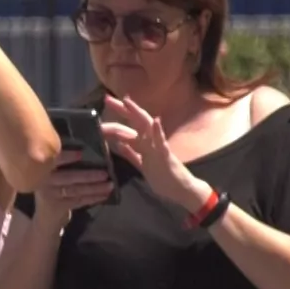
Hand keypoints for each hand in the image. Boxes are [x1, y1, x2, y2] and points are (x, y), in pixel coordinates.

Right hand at [31, 152, 116, 227]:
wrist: (44, 214)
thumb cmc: (53, 184)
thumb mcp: (52, 168)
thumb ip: (62, 157)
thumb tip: (85, 143)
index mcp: (44, 166)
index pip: (56, 159)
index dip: (68, 157)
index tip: (81, 153)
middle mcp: (45, 180)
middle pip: (69, 177)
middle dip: (89, 176)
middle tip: (105, 173)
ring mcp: (51, 194)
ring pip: (76, 190)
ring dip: (94, 188)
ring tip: (110, 185)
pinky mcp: (58, 206)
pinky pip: (78, 201)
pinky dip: (92, 198)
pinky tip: (104, 195)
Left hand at [100, 94, 208, 211]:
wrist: (183, 190)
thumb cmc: (164, 178)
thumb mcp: (143, 166)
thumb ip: (132, 155)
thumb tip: (120, 146)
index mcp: (145, 145)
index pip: (129, 127)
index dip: (117, 117)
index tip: (106, 104)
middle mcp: (151, 142)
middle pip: (136, 121)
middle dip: (123, 109)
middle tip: (108, 98)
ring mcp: (159, 148)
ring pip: (147, 128)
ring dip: (137, 114)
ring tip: (127, 102)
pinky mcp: (166, 157)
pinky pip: (162, 144)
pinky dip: (158, 132)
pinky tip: (156, 121)